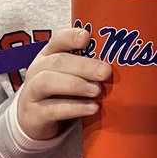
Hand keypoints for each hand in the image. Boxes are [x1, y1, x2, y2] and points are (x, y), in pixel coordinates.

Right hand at [16, 26, 111, 141]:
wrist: (33, 120)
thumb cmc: (58, 92)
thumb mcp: (69, 76)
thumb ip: (88, 68)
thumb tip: (124, 64)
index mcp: (48, 56)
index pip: (57, 40)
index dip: (71, 37)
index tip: (88, 37)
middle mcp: (37, 70)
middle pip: (57, 62)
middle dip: (83, 65)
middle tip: (105, 71)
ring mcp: (32, 92)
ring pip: (48, 82)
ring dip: (75, 84)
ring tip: (97, 90)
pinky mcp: (34, 115)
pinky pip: (52, 109)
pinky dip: (74, 108)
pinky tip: (92, 108)